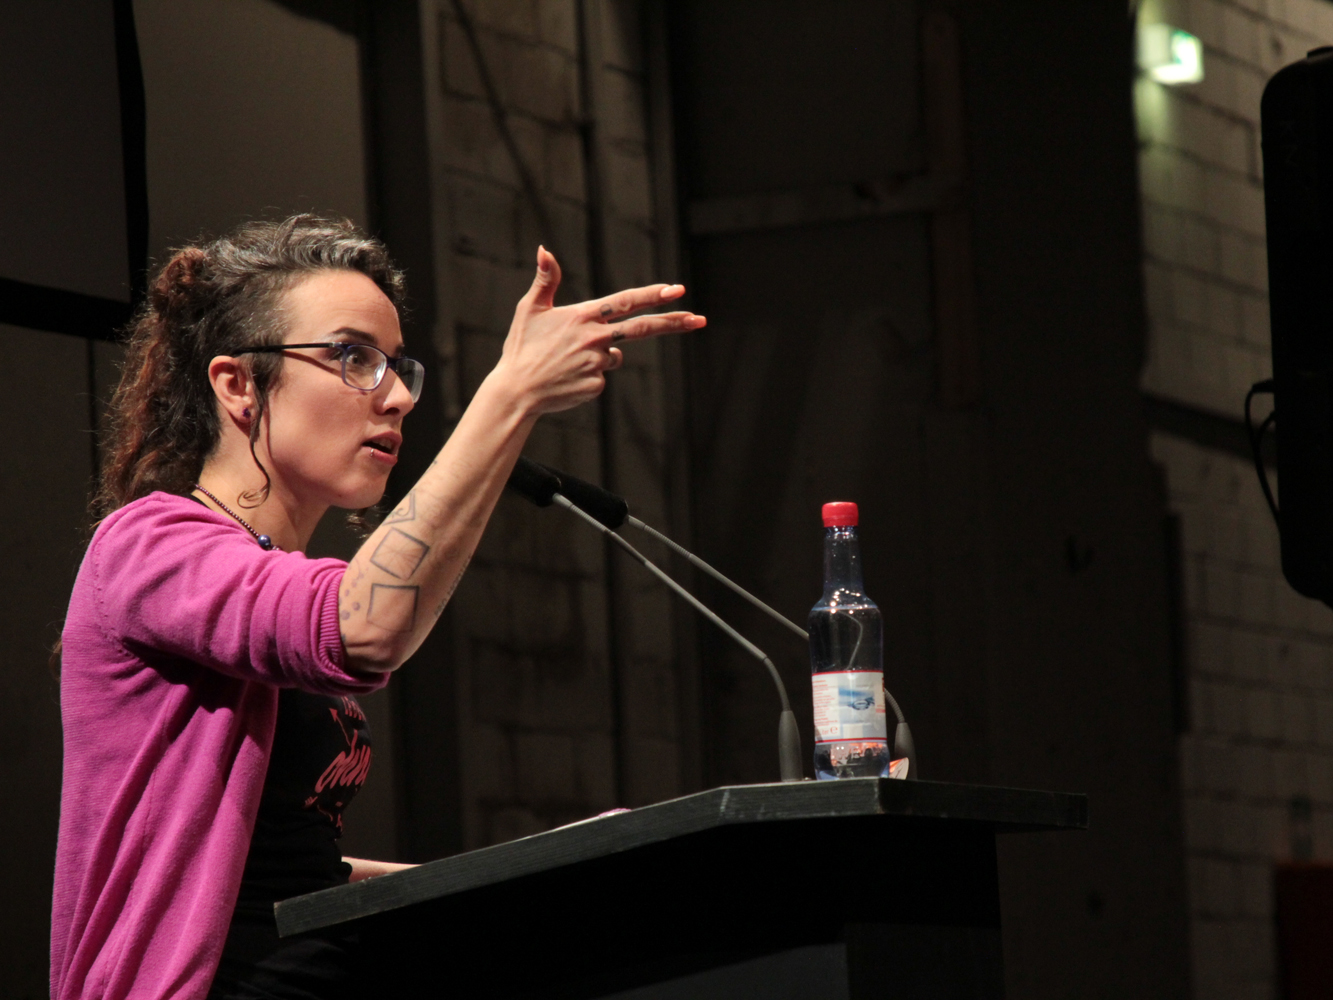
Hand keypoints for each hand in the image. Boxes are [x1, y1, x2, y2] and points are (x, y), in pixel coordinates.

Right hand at [491, 246, 705, 415]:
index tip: (677, 291)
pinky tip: (568, 378)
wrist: (516, 391)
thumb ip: (545, 279)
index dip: (653, 295)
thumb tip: (545, 249)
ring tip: (566, 360)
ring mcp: (597, 364)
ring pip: (614, 355)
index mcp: (582, 316)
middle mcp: (594, 338)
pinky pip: (602, 377)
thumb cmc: (521, 348)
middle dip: (673, 322)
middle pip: (642, 328)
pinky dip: (589, 375)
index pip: (625, 302)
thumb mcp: (530, 309)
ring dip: (600, 355)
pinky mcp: (596, 386)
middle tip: (699, 319)